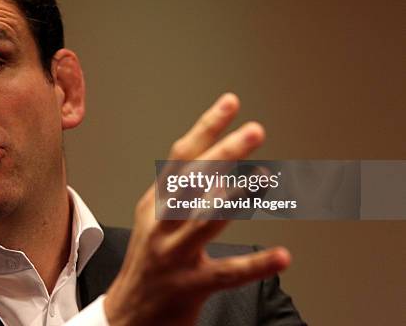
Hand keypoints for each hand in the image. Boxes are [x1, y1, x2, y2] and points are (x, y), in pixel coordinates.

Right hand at [104, 93, 290, 325]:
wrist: (128, 314)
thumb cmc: (147, 261)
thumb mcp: (153, 218)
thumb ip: (178, 189)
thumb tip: (213, 156)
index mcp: (155, 202)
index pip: (182, 157)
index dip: (206, 127)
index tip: (230, 104)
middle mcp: (161, 223)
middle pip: (193, 181)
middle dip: (224, 153)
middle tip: (253, 131)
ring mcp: (173, 254)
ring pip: (205, 220)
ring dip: (236, 197)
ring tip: (262, 178)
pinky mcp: (190, 286)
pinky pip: (226, 273)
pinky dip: (255, 264)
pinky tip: (281, 255)